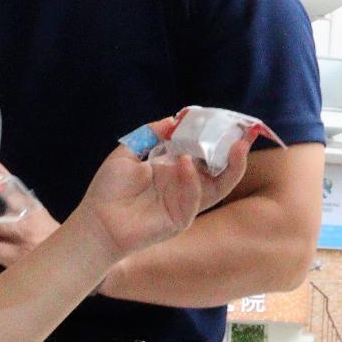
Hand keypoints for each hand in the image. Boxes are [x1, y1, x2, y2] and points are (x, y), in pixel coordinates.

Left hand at [70, 116, 250, 259]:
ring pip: (218, 187)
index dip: (217, 139)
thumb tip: (173, 120)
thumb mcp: (127, 153)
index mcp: (173, 170)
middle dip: (236, 153)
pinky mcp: (179, 220)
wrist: (95, 222)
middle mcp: (182, 186)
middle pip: (220, 171)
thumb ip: (150, 135)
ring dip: (231, 167)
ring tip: (236, 147)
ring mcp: (183, 204)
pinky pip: (194, 199)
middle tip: (246, 133)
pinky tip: (185, 163)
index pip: (204, 153)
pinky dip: (192, 180)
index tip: (227, 121)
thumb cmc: (107, 191)